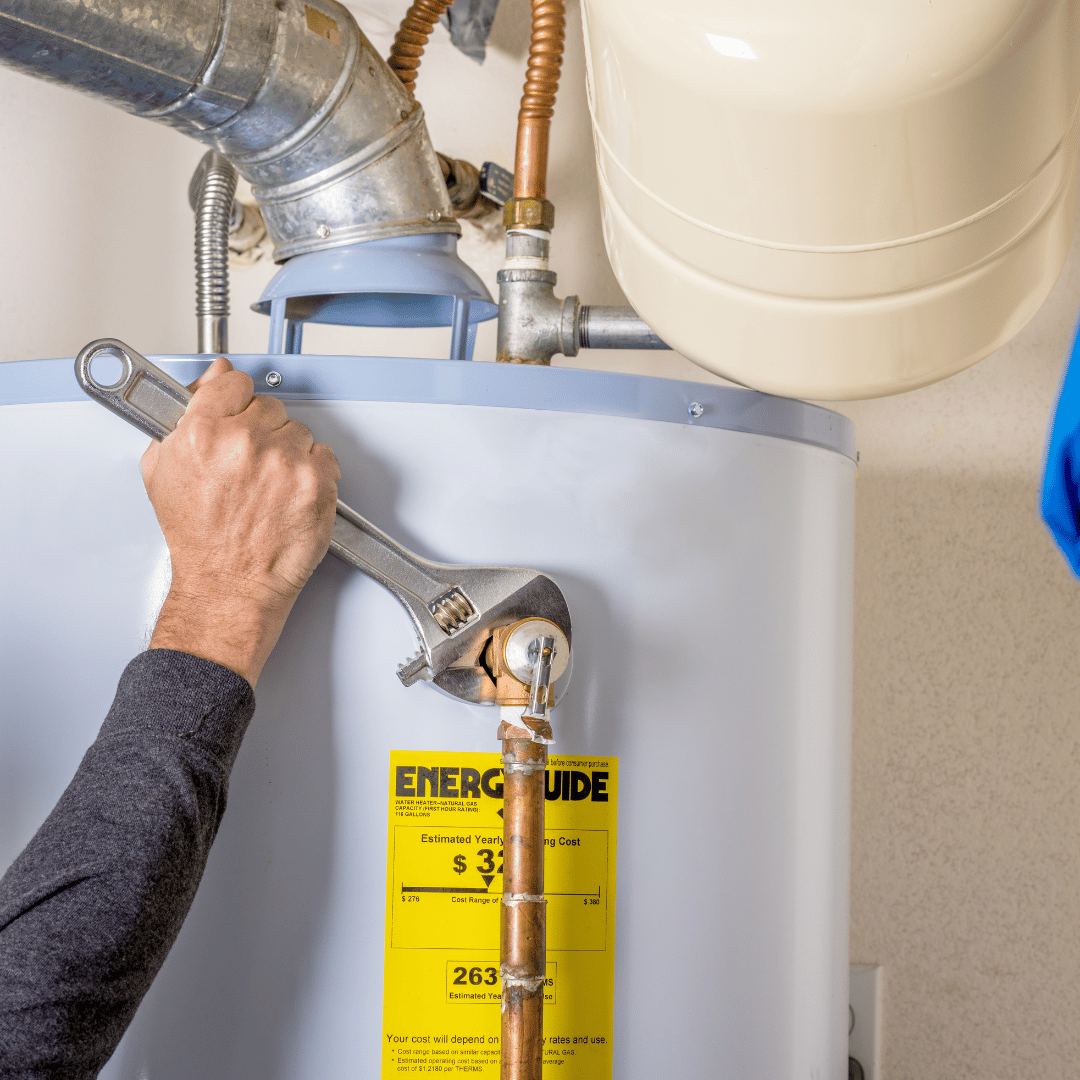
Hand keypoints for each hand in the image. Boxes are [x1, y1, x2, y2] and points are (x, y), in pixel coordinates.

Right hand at [141, 358, 339, 686]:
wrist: (229, 584)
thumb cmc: (199, 539)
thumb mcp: (163, 471)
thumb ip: (183, 418)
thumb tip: (209, 381)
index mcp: (204, 432)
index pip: (233, 381)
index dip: (236, 400)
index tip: (239, 412)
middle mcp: (245, 442)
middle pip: (268, 407)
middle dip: (261, 431)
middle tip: (251, 464)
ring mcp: (285, 461)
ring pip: (298, 431)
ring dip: (288, 453)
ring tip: (270, 485)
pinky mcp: (316, 481)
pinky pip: (324, 455)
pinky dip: (314, 472)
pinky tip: (292, 493)